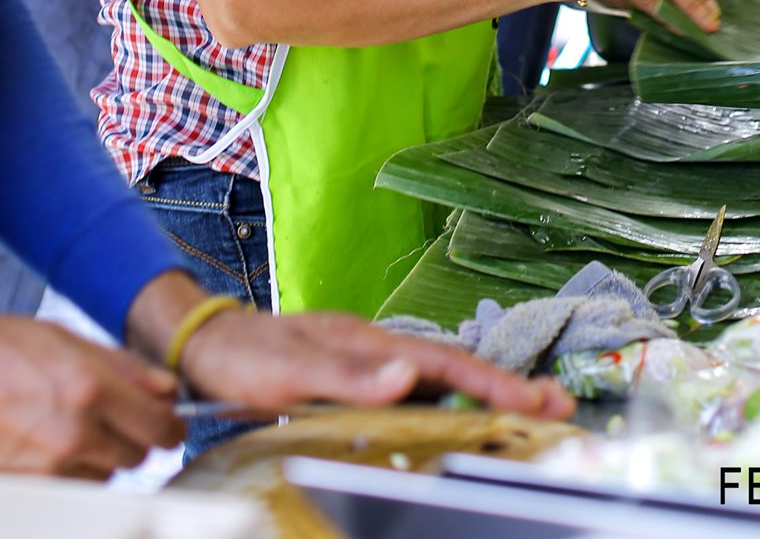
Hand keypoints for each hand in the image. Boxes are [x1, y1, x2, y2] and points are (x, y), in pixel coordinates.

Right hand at [0, 311, 180, 476]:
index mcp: (89, 388)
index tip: (166, 421)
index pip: (160, 428)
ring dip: (97, 456)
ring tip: (64, 424)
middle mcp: (72, 435)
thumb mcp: (62, 337)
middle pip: (136, 458)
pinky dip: (65, 473)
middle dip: (132, 437)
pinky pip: (66, 491)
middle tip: (111, 415)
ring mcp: (44, 471)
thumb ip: (122, 366)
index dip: (169, 425)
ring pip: (102, 477)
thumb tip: (166, 389)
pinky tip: (41, 443)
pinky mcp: (20, 492)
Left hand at [180, 307, 575, 420]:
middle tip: (556, 406)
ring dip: (482, 394)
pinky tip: (459, 415)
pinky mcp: (354, 379)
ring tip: (526, 411)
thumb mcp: (288, 369)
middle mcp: (375, 348)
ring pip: (438, 378)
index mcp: (368, 343)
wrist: (203, 346)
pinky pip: (415, 390)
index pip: (443, 364)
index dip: (492, 384)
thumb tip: (407, 374)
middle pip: (452, 368)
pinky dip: (449, 401)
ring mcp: (366, 361)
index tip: (536, 400)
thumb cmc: (242, 357)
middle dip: (505, 387)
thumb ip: (345, 373)